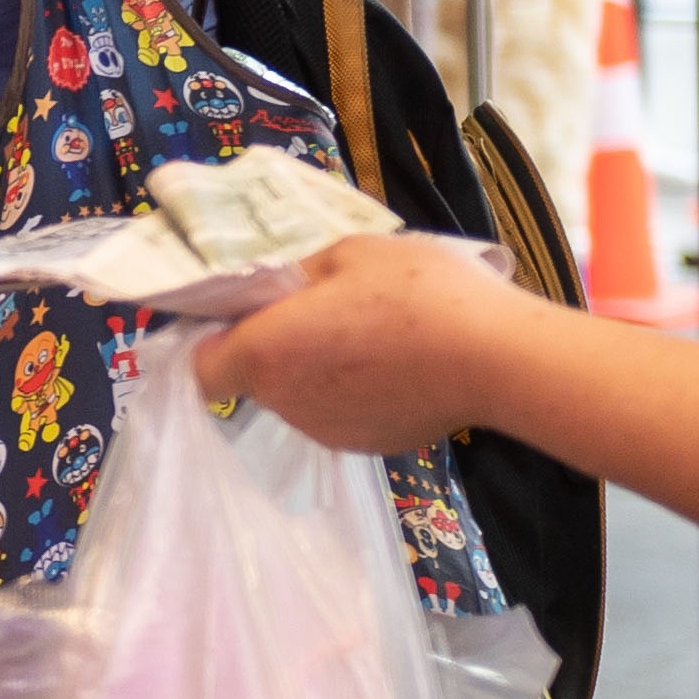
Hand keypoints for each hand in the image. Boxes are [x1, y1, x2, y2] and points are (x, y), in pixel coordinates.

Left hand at [180, 231, 537, 455]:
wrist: (496, 358)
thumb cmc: (417, 294)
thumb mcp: (351, 253)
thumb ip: (300, 272)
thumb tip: (284, 286)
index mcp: (266, 353)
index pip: (201, 368)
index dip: (213, 343)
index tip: (241, 317)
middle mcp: (286, 402)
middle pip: (256, 378)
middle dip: (276, 347)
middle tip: (321, 311)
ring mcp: (326, 431)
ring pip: (300, 396)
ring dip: (318, 369)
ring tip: (370, 333)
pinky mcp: (368, 444)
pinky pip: (341, 412)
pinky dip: (355, 391)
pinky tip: (396, 363)